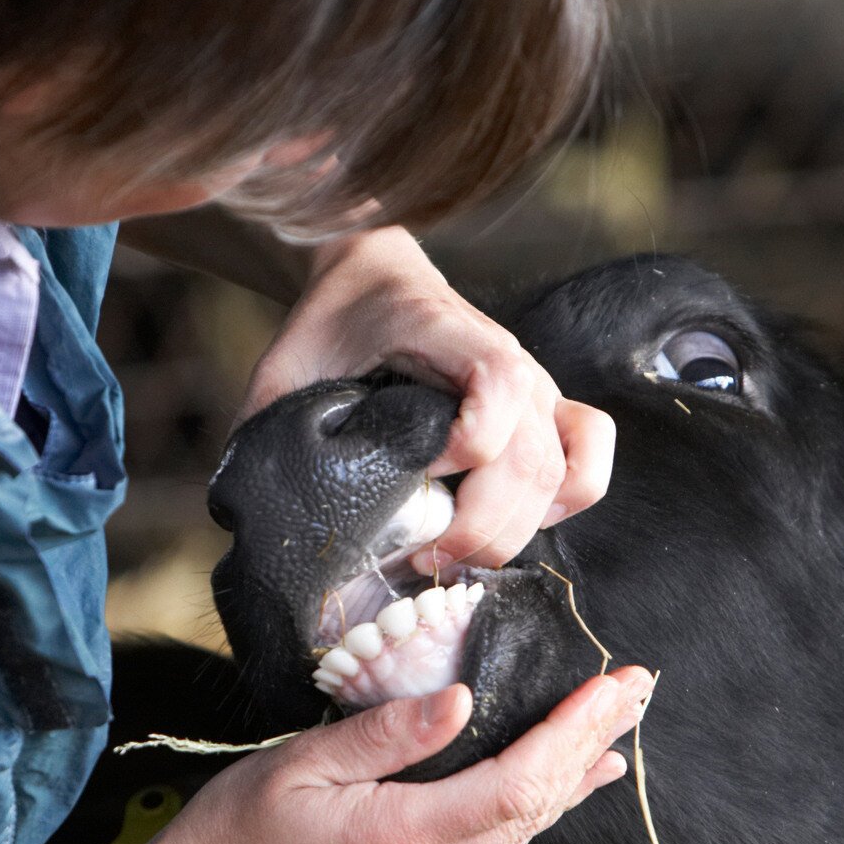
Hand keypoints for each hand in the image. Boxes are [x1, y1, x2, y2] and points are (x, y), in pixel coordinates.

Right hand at [118, 666, 651, 843]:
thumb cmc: (231, 835)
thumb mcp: (297, 764)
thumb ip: (385, 733)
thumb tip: (463, 698)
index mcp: (400, 840)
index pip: (516, 784)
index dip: (572, 733)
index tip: (611, 685)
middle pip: (535, 810)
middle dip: (591, 744)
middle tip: (638, 688)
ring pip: (522, 833)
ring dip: (573, 776)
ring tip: (616, 727)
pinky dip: (535, 806)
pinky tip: (563, 784)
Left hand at [241, 227, 615, 567]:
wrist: (371, 281)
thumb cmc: (330, 326)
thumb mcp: (287, 370)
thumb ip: (271, 429)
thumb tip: (254, 514)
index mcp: (447, 331)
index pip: (499, 381)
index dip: (468, 442)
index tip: (416, 477)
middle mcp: (511, 360)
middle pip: (530, 457)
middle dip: (478, 527)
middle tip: (421, 562)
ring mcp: (536, 389)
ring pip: (560, 475)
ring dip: (511, 532)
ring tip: (453, 559)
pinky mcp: (546, 412)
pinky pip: (589, 458)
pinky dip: (567, 502)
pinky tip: (517, 527)